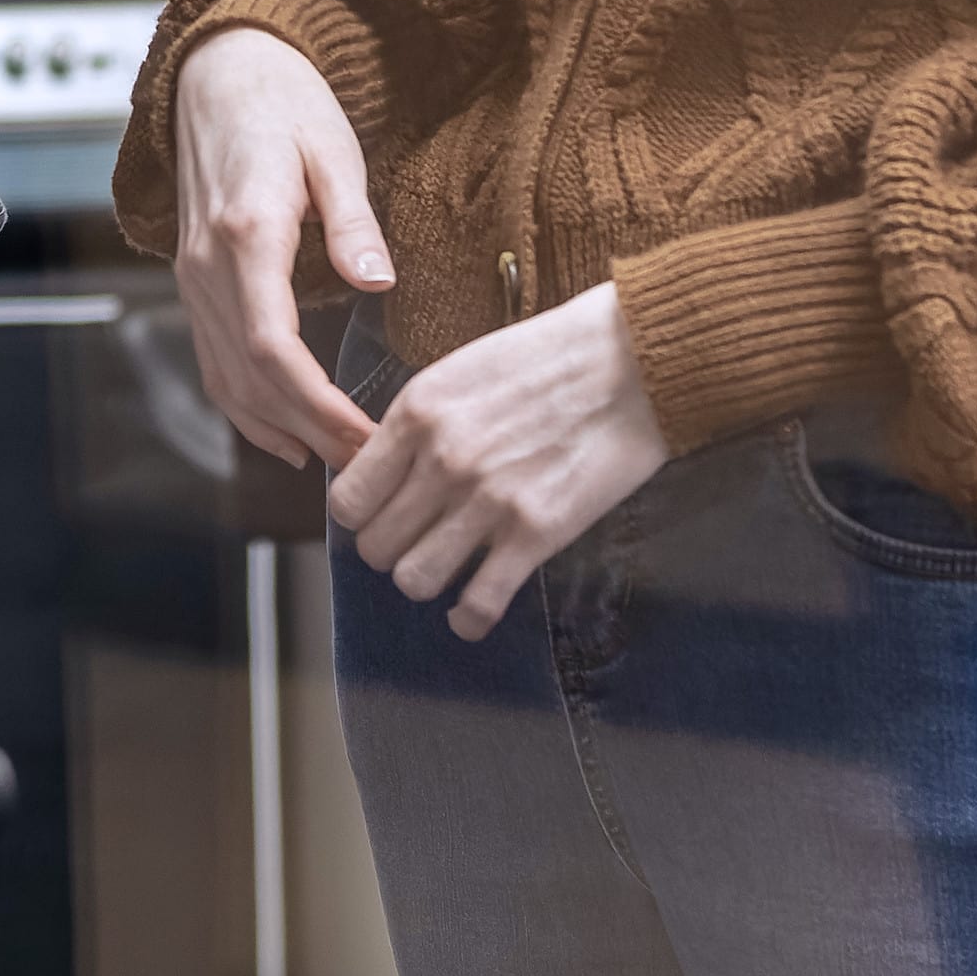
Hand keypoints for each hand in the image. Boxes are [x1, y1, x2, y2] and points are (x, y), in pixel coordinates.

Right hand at [166, 28, 391, 474]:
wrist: (219, 72)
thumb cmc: (283, 102)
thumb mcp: (334, 151)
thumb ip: (353, 222)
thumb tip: (378, 284)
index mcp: (247, 232)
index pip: (274, 349)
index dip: (319, 407)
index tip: (368, 438)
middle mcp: (207, 264)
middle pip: (250, 377)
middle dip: (309, 431)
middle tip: (370, 467)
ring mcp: (192, 275)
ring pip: (224, 377)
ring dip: (275, 428)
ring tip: (334, 464)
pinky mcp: (194, 279)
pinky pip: (212, 358)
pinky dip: (245, 405)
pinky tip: (283, 432)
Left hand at [331, 282, 668, 641]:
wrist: (629, 362)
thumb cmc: (547, 357)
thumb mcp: (461, 371)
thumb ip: (418, 421)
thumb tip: (382, 468)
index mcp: (417, 413)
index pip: (347, 498)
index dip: (361, 514)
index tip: (382, 512)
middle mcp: (442, 460)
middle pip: (375, 546)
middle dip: (390, 551)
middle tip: (417, 541)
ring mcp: (488, 500)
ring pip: (414, 580)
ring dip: (426, 581)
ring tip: (446, 567)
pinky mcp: (536, 533)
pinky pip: (478, 604)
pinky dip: (469, 618)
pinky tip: (473, 609)